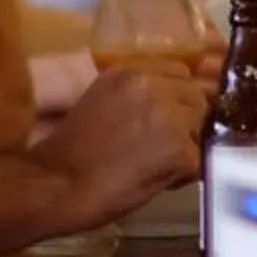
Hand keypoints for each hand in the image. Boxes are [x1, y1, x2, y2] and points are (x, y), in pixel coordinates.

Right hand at [34, 62, 210, 224]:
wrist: (56, 185)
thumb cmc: (71, 150)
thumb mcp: (100, 101)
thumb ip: (134, 94)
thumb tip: (169, 101)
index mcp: (129, 71)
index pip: (179, 71)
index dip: (177, 96)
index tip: (168, 116)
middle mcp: (151, 86)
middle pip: (195, 97)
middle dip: (186, 120)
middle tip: (163, 146)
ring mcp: (168, 117)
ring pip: (201, 127)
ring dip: (187, 146)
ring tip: (159, 164)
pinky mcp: (178, 150)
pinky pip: (198, 160)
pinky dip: (183, 174)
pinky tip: (160, 181)